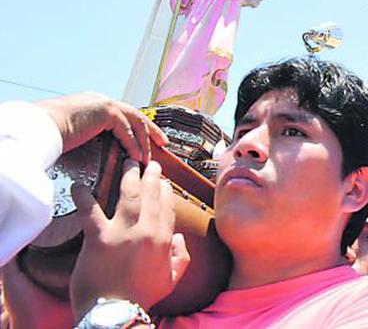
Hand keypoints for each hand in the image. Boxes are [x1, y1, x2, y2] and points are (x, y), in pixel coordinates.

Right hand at [36, 92, 167, 163]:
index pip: (123, 115)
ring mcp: (105, 104)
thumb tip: (93, 147)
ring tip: (149, 158)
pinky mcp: (106, 111)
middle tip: (162, 143)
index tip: (147, 140)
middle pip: (135, 115)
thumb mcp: (74, 133)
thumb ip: (88, 135)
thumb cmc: (48, 133)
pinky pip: (126, 129)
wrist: (38, 126)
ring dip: (144, 141)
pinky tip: (137, 157)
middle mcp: (102, 101)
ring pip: (135, 121)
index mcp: (95, 105)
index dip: (137, 127)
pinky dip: (133, 144)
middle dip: (150, 130)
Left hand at [69, 160, 189, 320]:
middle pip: (151, 195)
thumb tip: (180, 239)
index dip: (165, 191)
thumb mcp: (171, 280)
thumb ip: (181, 257)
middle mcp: (145, 231)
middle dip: (151, 176)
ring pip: (128, 195)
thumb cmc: (141, 298)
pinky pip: (90, 212)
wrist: (115, 313)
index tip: (162, 182)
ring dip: (129, 176)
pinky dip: (83, 197)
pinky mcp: (98, 239)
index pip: (167, 207)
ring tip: (128, 161)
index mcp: (163, 240)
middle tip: (149, 163)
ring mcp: (121, 233)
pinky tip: (78, 186)